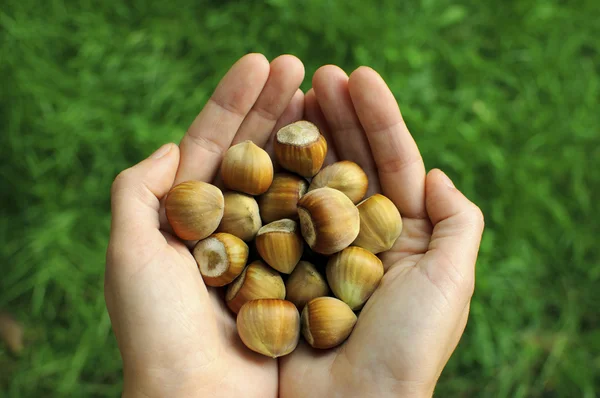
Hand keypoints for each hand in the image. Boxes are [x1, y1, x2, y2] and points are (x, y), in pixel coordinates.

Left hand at [105, 54, 304, 397]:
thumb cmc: (160, 333)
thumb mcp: (130, 254)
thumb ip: (137, 192)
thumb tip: (169, 145)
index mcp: (191, 214)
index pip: (214, 143)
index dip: (235, 100)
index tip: (262, 61)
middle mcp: (232, 225)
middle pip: (255, 151)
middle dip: (275, 106)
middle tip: (299, 65)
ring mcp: (270, 245)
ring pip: (290, 178)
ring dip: (305, 134)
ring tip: (325, 93)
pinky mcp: (300, 269)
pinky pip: (316, 218)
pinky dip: (329, 183)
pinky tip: (344, 150)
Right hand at [279, 66, 484, 397]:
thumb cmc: (405, 348)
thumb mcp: (451, 282)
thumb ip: (457, 224)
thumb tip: (439, 173)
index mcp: (402, 236)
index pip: (393, 163)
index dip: (378, 118)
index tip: (358, 76)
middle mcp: (359, 237)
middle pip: (349, 162)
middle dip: (337, 116)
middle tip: (318, 73)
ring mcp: (316, 248)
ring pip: (310, 179)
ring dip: (303, 135)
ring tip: (292, 93)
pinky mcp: (280, 264)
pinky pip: (275, 213)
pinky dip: (269, 177)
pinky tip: (261, 143)